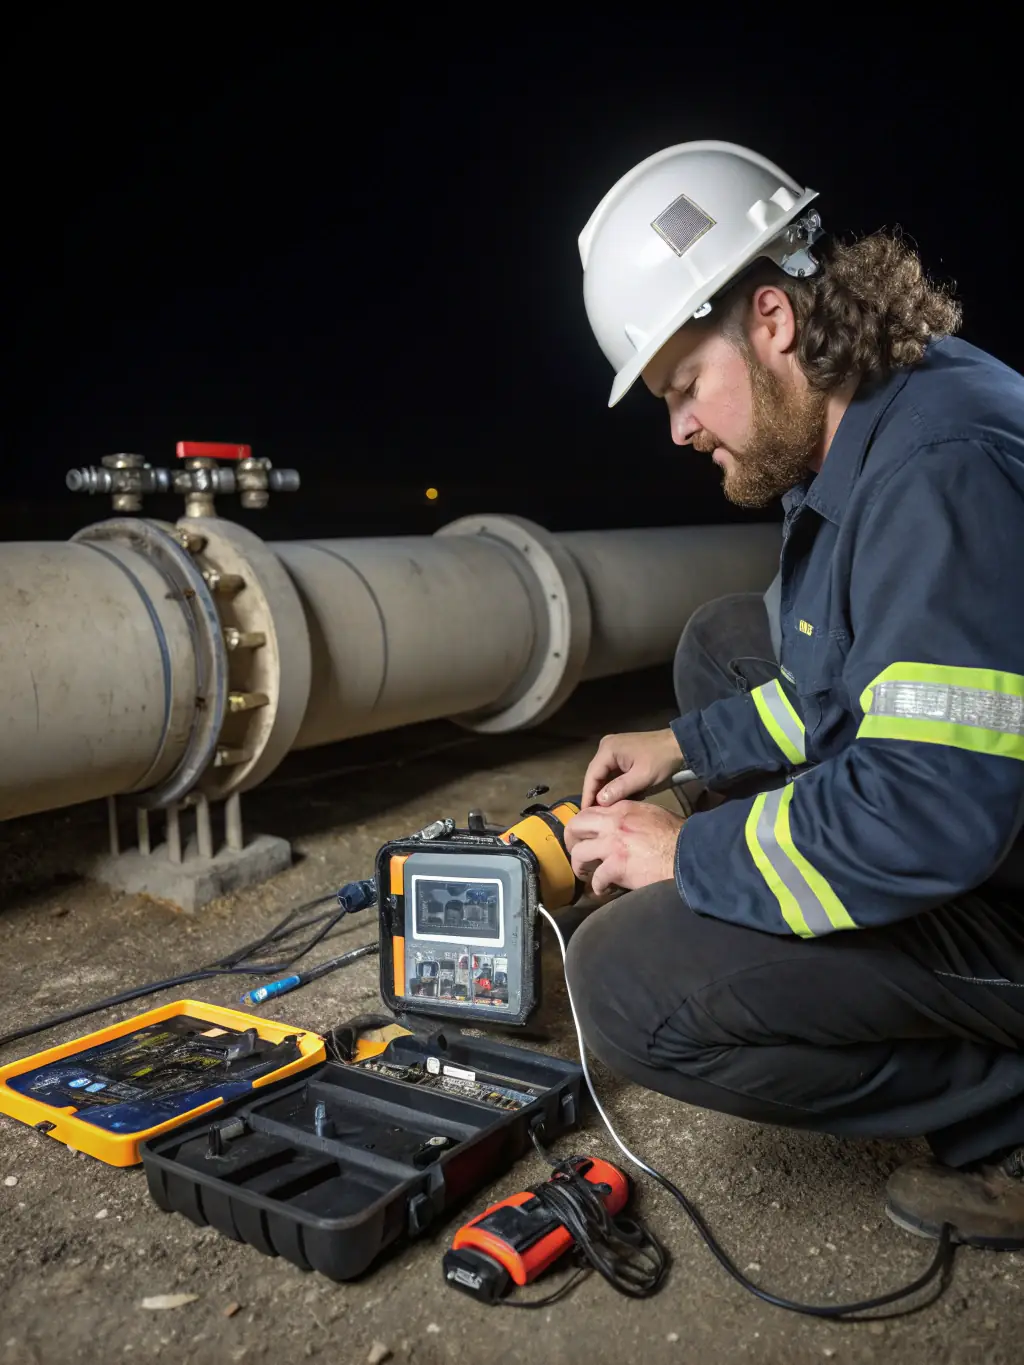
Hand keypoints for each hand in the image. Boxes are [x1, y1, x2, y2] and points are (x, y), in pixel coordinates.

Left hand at [564, 802, 683, 895]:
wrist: (687, 855)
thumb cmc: (676, 836)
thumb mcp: (652, 815)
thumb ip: (631, 816)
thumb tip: (619, 826)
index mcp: (622, 809)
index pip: (590, 811)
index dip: (583, 826)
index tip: (586, 837)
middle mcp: (613, 823)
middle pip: (576, 826)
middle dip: (571, 841)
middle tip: (576, 853)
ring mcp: (613, 844)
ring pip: (579, 853)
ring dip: (579, 866)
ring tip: (586, 874)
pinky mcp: (616, 866)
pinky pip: (596, 878)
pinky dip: (598, 887)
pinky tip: (604, 890)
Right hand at [581, 728, 683, 808]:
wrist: (679, 745)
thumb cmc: (661, 760)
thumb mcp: (642, 777)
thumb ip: (619, 789)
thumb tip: (599, 801)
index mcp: (608, 749)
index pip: (592, 775)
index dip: (588, 795)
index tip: (585, 814)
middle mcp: (606, 747)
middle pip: (596, 774)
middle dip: (595, 794)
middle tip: (594, 815)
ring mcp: (613, 749)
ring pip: (604, 774)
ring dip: (605, 791)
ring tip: (603, 810)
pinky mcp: (621, 754)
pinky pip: (612, 772)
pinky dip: (613, 785)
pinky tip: (615, 798)